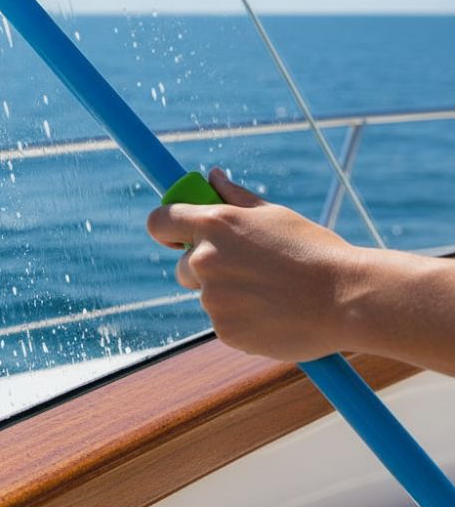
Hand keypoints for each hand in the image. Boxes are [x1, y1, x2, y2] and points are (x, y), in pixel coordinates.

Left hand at [147, 168, 365, 361]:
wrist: (347, 299)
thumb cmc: (313, 250)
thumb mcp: (272, 214)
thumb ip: (234, 197)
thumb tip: (212, 176)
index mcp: (213, 223)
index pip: (159, 221)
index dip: (165, 228)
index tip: (176, 236)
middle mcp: (204, 259)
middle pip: (181, 266)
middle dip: (204, 269)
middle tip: (248, 271)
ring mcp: (213, 297)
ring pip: (208, 296)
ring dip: (229, 296)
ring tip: (272, 293)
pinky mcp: (225, 330)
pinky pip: (225, 323)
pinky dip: (243, 321)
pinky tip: (275, 314)